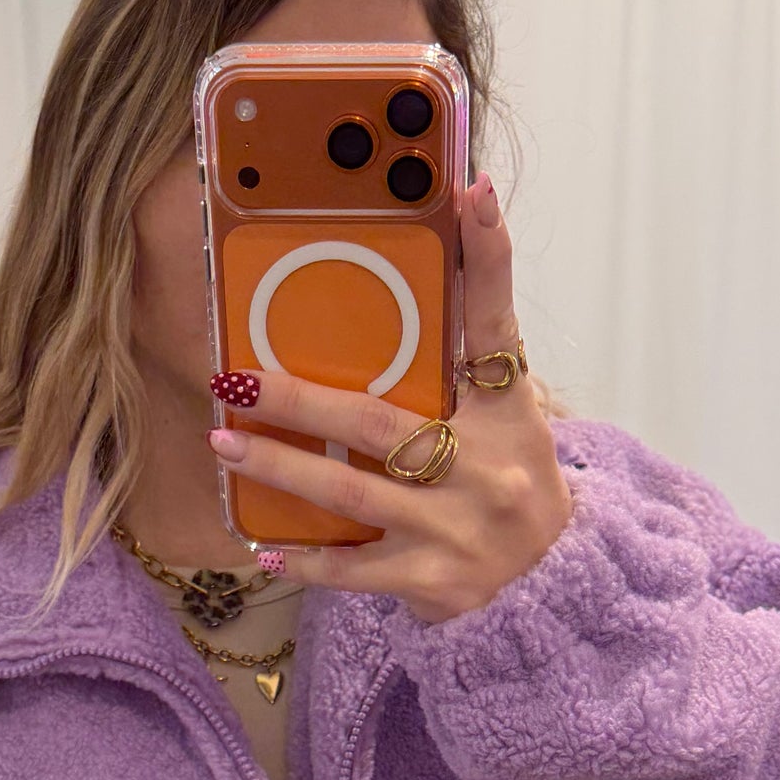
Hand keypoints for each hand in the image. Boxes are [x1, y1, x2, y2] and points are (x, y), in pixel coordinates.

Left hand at [207, 173, 572, 622]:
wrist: (554, 587)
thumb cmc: (511, 484)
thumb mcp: (508, 420)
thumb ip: (463, 367)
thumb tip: (403, 294)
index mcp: (508, 411)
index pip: (497, 324)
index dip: (488, 258)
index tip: (471, 193)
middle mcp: (487, 466)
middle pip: (380, 423)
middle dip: (301, 402)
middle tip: (236, 379)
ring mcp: (458, 528)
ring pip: (352, 494)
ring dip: (281, 468)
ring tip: (225, 442)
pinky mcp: (434, 581)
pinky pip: (353, 570)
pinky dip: (305, 562)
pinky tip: (262, 549)